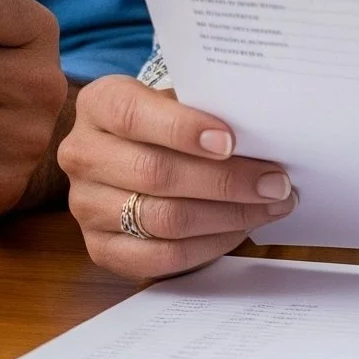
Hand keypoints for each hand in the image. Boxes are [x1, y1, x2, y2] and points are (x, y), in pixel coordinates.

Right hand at [60, 75, 294, 280]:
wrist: (127, 155)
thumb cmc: (162, 123)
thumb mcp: (172, 100)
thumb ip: (203, 110)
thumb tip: (261, 135)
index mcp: (98, 104)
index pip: (134, 115)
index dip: (183, 129)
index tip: (231, 141)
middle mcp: (82, 154)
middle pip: (155, 173)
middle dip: (225, 181)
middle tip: (275, 182)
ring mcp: (85, 206)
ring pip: (163, 219)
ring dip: (227, 216)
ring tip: (269, 207)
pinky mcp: (100, 249)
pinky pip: (162, 257)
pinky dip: (209, 246)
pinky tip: (239, 229)